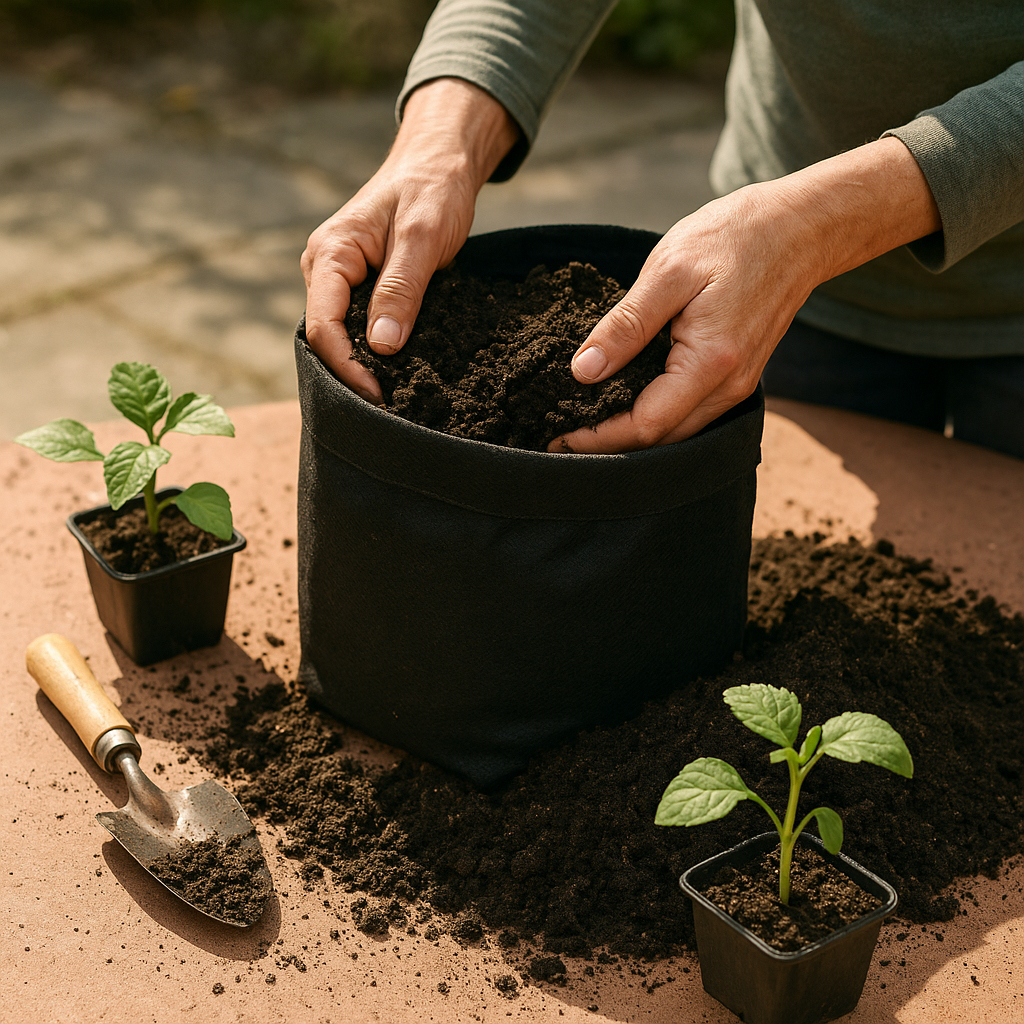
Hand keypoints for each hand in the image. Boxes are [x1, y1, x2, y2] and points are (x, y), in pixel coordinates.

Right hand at [301, 79, 518, 402]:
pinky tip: (396, 371)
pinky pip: (359, 326)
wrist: (440, 163)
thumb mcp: (422, 237)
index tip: (378, 395)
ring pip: (341, 335)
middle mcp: (325, 269)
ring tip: (393, 396)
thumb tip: (382, 346)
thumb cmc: (432, 189)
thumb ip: (401, 289)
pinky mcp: (361, 287)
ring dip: (363, 365)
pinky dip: (374, 351)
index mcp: (330, 254)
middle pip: (325, 337)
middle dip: (351, 373)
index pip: (322, 325)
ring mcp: (341, 279)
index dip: (346, 366)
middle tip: (386, 407)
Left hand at [550, 137, 941, 452]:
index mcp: (710, 362)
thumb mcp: (669, 271)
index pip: (645, 425)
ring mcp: (737, 385)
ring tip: (584, 423)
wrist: (801, 227)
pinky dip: (655, 415)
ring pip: (677, 431)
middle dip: (609, 443)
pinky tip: (624, 402)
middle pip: (661, 439)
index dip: (598, 437)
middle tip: (560, 435)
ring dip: (630, 434)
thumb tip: (584, 370)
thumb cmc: (736, 237)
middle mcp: (729, 386)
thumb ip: (626, 325)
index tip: (558, 435)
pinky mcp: (737, 376)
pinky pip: (690, 412)